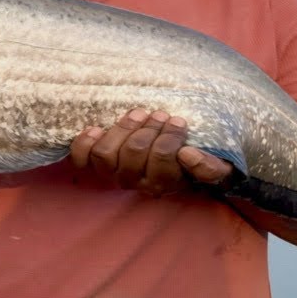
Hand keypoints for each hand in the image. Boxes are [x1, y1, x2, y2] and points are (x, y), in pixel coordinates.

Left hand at [69, 109, 234, 197]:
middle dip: (149, 128)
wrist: (172, 160)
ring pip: (106, 154)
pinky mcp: (95, 164)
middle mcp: (135, 182)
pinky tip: (95, 129)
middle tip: (160, 114)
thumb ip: (209, 166)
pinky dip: (84, 144)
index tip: (177, 121)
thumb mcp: (214, 166)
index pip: (162, 158)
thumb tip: (187, 155)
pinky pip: (81, 159)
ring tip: (138, 114)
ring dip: (122, 129)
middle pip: (133, 153)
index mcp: (163, 183)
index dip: (169, 136)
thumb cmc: (194, 160)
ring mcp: (113, 173)